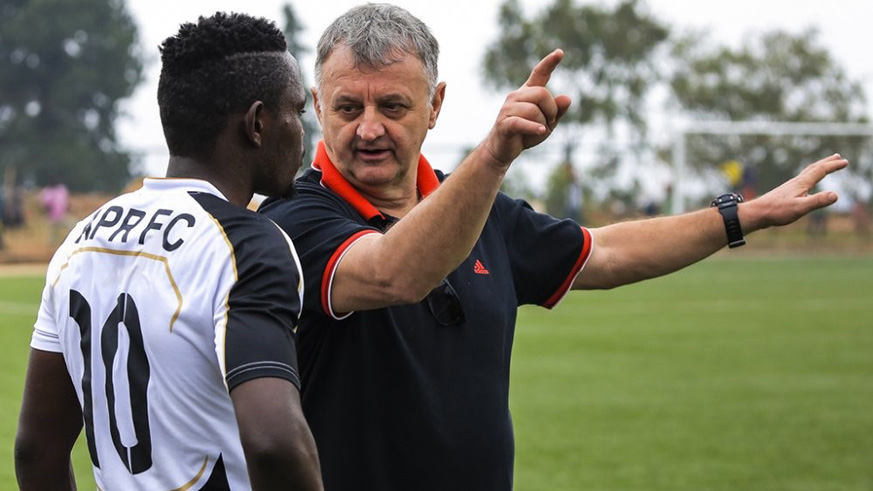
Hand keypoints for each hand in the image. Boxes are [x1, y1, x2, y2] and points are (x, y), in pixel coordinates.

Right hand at [482, 49, 571, 168]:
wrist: (503, 149)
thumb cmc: (526, 133)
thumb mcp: (547, 122)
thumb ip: (557, 110)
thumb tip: (567, 98)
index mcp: (528, 92)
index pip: (539, 73)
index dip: (550, 62)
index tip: (560, 52)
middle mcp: (516, 96)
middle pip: (542, 93)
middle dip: (551, 110)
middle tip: (548, 124)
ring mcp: (508, 109)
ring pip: (534, 110)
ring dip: (542, 124)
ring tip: (539, 131)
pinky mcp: (504, 123)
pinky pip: (522, 122)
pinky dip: (533, 128)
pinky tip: (541, 131)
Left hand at [741, 153, 848, 231]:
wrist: (756, 213)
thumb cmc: (777, 211)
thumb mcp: (800, 208)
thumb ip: (817, 201)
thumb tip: (836, 195)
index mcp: (802, 183)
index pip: (821, 171)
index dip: (833, 166)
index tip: (845, 162)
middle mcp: (796, 182)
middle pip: (813, 168)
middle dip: (827, 162)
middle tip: (837, 156)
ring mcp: (790, 187)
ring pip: (807, 174)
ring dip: (818, 168)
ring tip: (824, 166)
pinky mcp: (785, 193)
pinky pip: (801, 181)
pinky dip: (808, 177)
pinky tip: (806, 184)